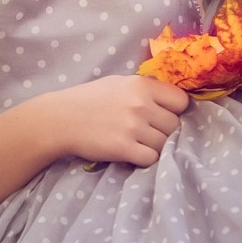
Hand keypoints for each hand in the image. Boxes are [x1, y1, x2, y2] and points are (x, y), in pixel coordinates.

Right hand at [33, 74, 188, 166]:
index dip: (175, 111)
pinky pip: (151, 159)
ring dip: (153, 147)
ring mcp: (133, 127)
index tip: (163, 116)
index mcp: (141, 85)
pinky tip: (131, 153)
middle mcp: (140, 104)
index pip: (181, 101)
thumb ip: (145, 89)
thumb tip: (172, 100)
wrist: (60, 119)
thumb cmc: (89, 99)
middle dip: (164, 131)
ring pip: (164, 144)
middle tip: (146, 132)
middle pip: (175, 126)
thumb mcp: (118, 83)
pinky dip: (144, 159)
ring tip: (136, 143)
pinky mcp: (124, 147)